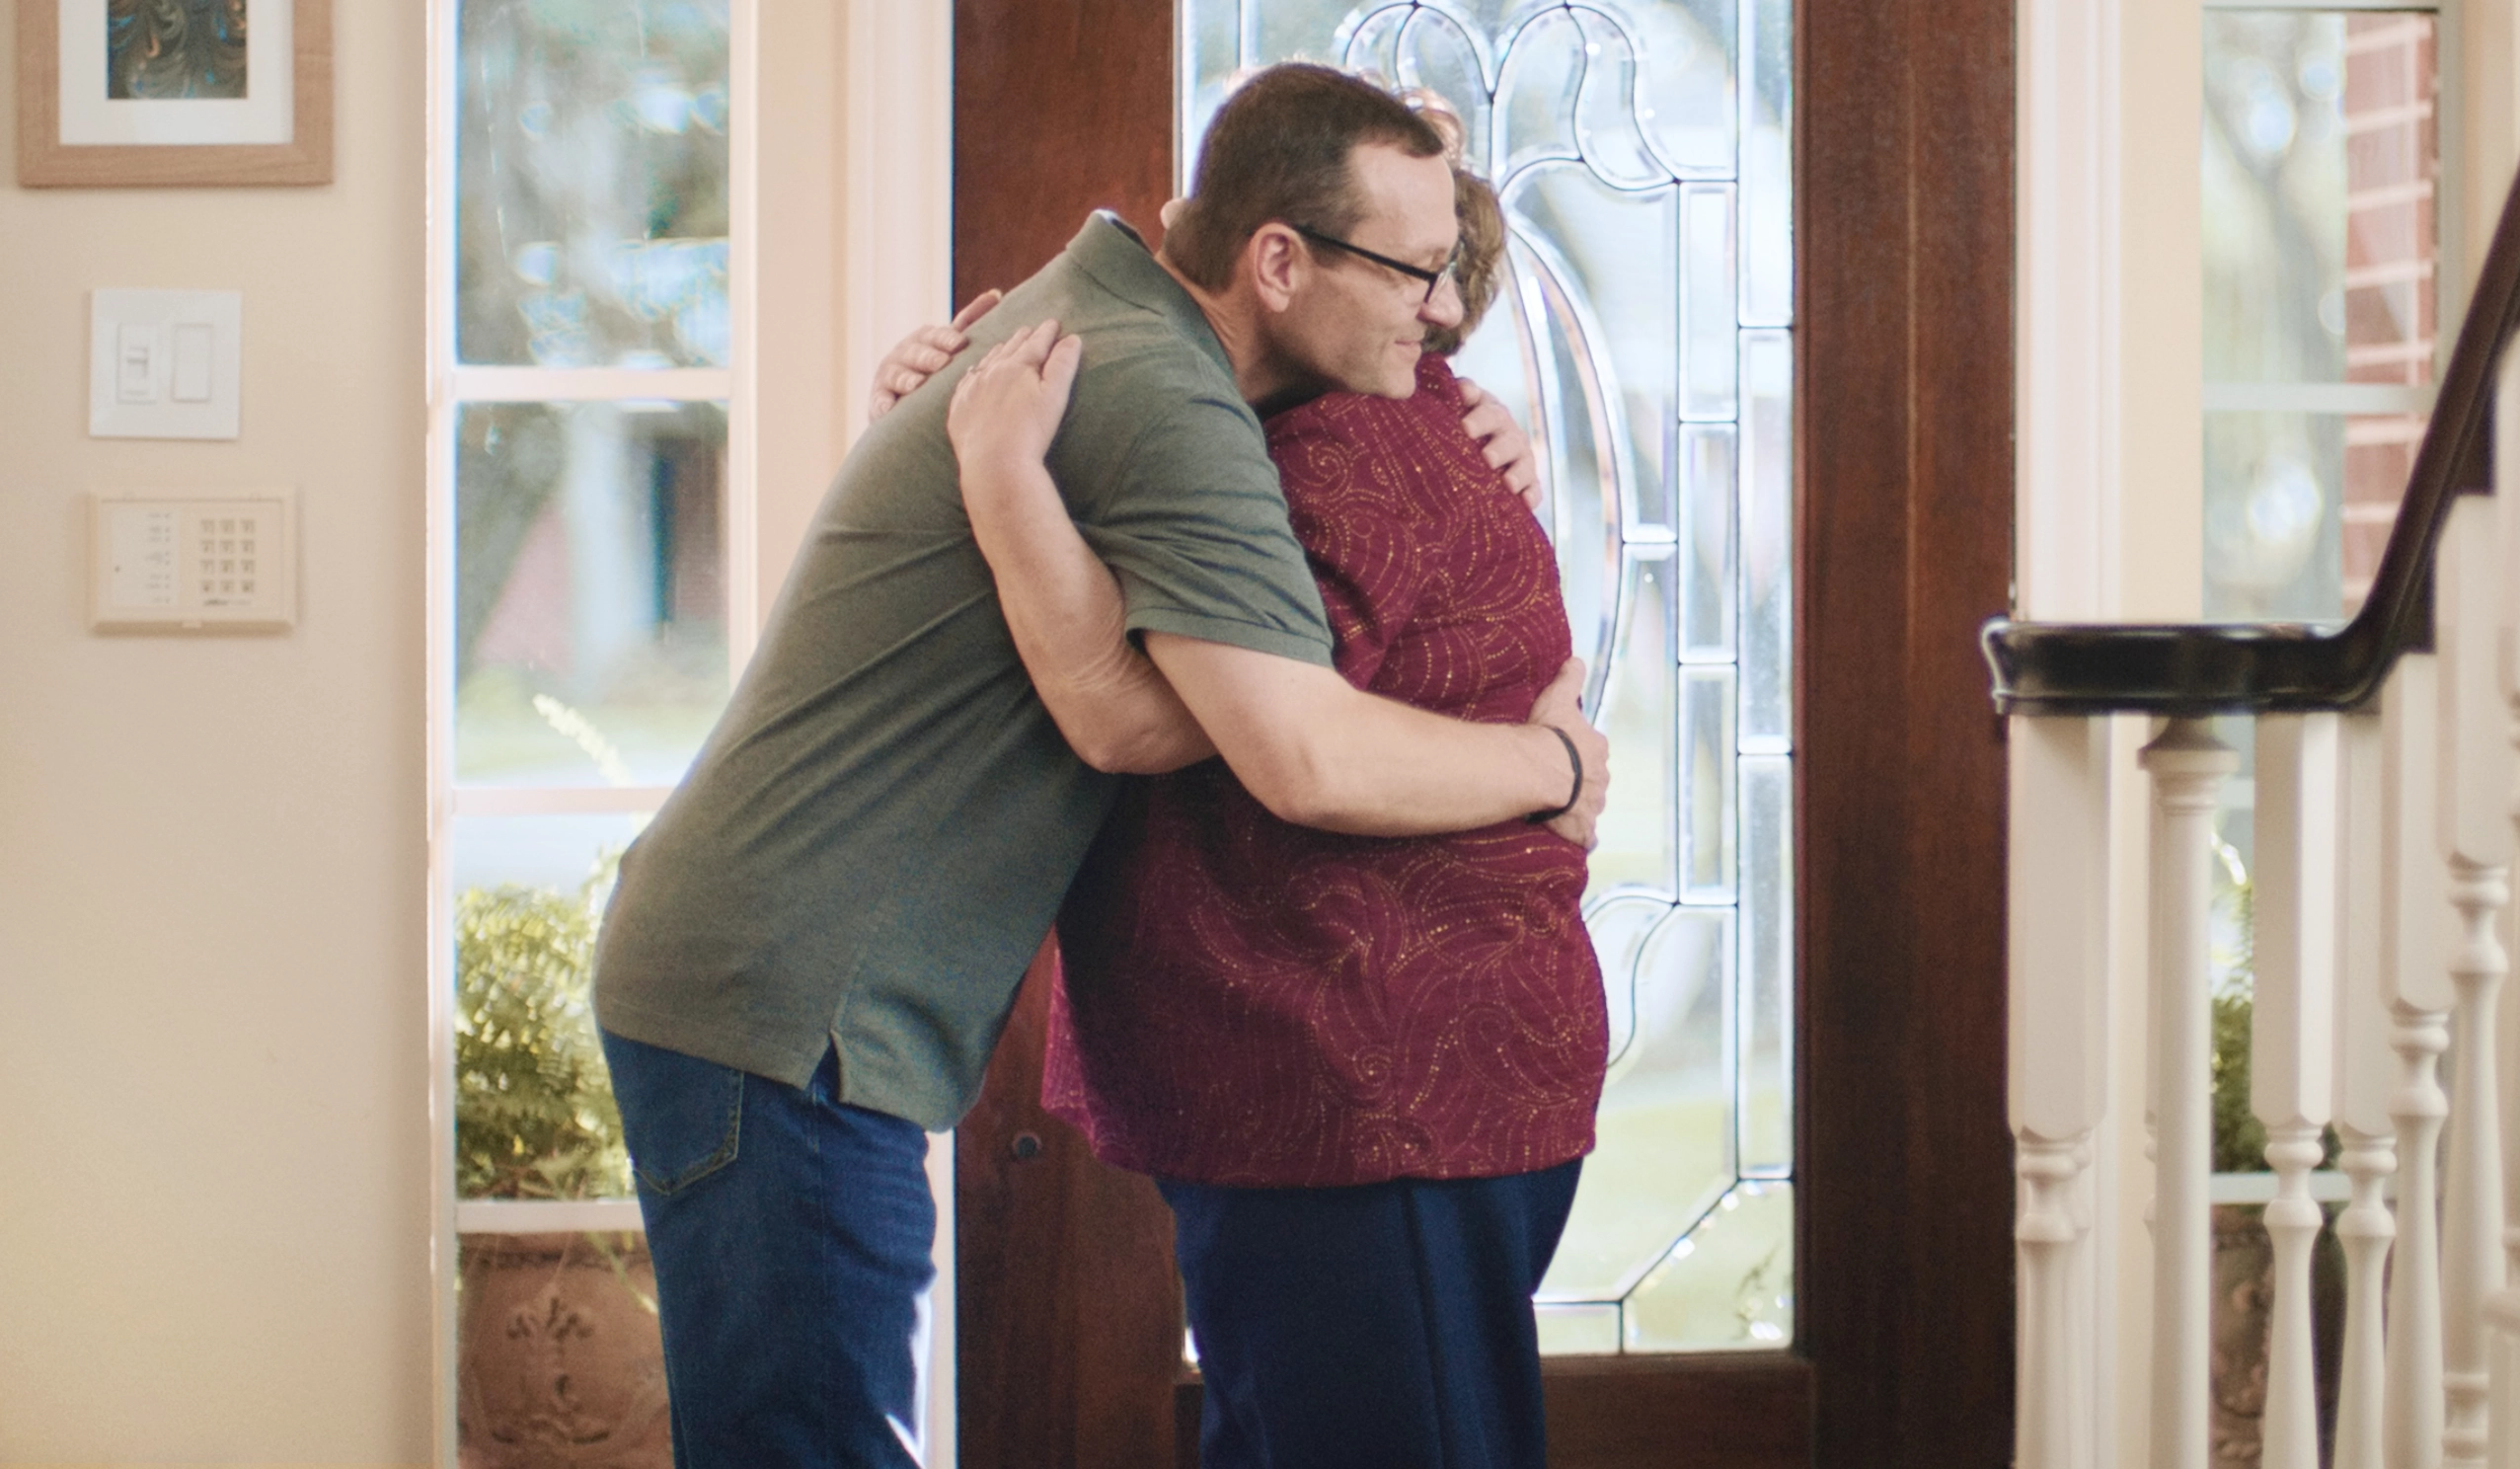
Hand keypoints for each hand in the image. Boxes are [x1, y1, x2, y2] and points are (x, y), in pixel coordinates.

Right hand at [868, 289, 1001, 422]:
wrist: (908, 403)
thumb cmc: (936, 368)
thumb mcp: (950, 345)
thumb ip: (970, 322)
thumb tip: (996, 294)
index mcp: (925, 339)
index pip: (935, 335)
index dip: (946, 338)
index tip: (960, 343)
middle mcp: (904, 352)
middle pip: (916, 352)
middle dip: (928, 357)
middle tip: (942, 363)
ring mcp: (889, 374)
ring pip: (897, 374)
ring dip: (906, 379)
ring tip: (916, 385)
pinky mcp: (879, 398)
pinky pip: (879, 400)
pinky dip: (882, 403)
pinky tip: (888, 408)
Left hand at [947, 319, 1085, 479]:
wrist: (994, 464)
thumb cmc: (1030, 432)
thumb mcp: (1054, 397)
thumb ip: (1063, 365)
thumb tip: (1072, 339)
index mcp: (1018, 366)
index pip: (1036, 343)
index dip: (1047, 332)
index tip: (1053, 322)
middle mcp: (991, 372)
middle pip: (1010, 348)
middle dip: (1023, 337)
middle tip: (1030, 329)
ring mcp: (972, 389)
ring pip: (986, 362)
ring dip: (998, 351)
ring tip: (1005, 345)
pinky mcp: (959, 409)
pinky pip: (965, 382)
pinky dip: (974, 373)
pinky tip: (975, 373)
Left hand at [1457, 376, 1541, 511]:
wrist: (1465, 463)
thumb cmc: (1452, 434)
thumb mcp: (1449, 414)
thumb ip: (1456, 398)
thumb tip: (1462, 389)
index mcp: (1488, 411)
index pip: (1485, 407)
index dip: (1477, 413)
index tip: (1465, 424)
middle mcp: (1506, 431)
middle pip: (1507, 436)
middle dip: (1498, 446)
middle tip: (1487, 457)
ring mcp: (1519, 456)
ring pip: (1523, 461)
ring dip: (1517, 472)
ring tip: (1508, 483)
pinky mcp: (1527, 481)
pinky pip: (1534, 488)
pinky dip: (1531, 495)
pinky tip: (1526, 503)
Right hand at [1526, 657, 1607, 848]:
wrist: (1540, 770)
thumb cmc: (1549, 734)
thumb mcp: (1559, 698)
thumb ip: (1570, 679)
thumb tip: (1576, 659)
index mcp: (1596, 749)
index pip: (1593, 749)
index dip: (1579, 750)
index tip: (1565, 751)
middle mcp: (1600, 778)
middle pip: (1594, 778)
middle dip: (1582, 780)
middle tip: (1558, 779)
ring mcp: (1593, 805)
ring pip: (1591, 806)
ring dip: (1580, 807)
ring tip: (1559, 807)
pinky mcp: (1582, 827)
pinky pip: (1586, 836)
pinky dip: (1583, 838)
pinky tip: (1577, 839)